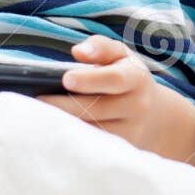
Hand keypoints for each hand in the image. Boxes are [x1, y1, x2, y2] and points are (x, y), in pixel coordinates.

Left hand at [36, 35, 192, 156]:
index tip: (66, 78)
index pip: (115, 79)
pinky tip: (54, 129)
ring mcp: (130, 130)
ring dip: (65, 122)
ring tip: (40, 114)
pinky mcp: (121, 148)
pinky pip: (92, 143)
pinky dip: (72, 136)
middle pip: (97, 107)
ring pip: (93, 128)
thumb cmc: (128, 78)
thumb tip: (78, 51)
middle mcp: (137, 105)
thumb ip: (100, 47)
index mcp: (136, 78)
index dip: (91, 79)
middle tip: (39, 99)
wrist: (155, 116)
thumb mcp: (121, 55)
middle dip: (65, 104)